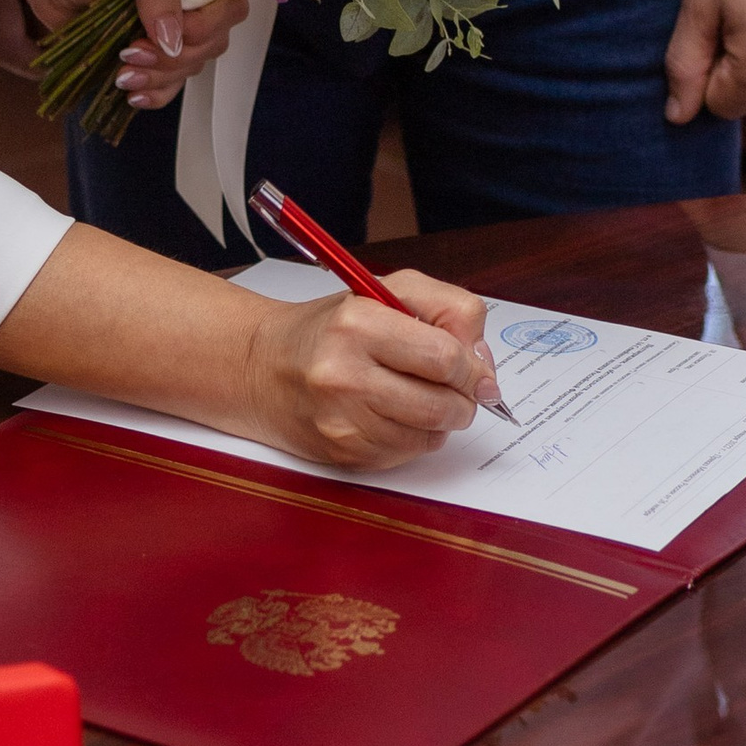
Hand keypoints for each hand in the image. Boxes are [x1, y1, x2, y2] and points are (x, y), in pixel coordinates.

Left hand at [0, 0, 244, 101]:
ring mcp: (169, 32)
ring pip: (189, 69)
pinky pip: (168, 85)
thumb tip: (174, 40)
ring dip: (159, 77)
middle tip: (129, 50)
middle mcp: (191, 4)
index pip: (230, 7)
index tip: (164, 31)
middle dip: (173, 58)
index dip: (206, 27)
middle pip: (211, 45)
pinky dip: (155, 94)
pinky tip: (132, 94)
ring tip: (121, 72)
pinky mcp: (147, 55)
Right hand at [244, 270, 501, 469]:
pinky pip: (407, 454)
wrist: (262, 368)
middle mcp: (344, 375)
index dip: (472, 367)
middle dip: (462, 398)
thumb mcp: (389, 292)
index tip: (474, 369)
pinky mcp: (343, 454)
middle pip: (444, 405)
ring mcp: (342, 421)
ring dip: (438, 420)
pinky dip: (412, 437)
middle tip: (453, 387)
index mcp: (358, 324)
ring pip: (430, 435)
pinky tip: (391, 415)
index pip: (446, 357)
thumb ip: (449, 309)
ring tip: (416, 395)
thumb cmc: (331, 329)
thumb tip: (484, 363)